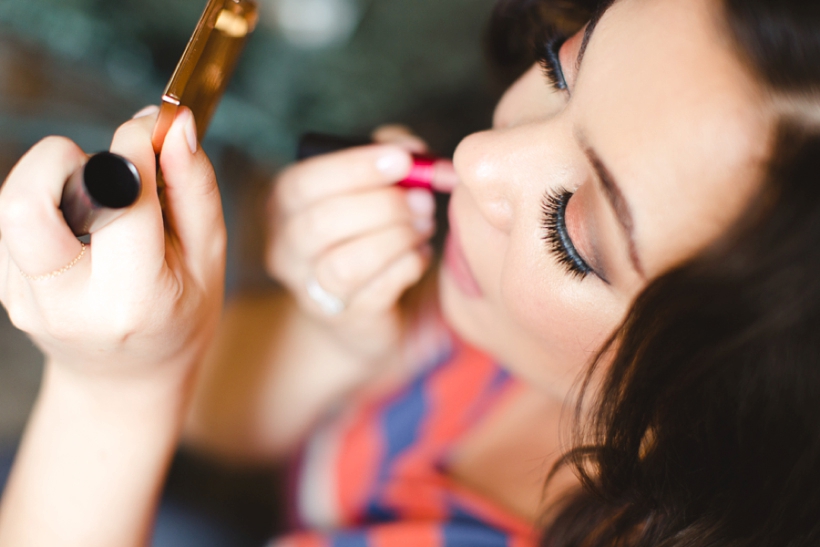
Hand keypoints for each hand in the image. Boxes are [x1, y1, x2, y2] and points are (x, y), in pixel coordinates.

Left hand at [0, 107, 225, 380]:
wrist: (126, 380)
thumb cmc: (179, 317)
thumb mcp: (209, 259)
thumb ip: (194, 188)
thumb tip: (176, 125)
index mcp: (132, 299)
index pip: (121, 200)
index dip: (136, 148)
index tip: (153, 133)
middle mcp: (67, 303)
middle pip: (26, 202)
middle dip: (64, 160)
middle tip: (101, 172)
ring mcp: (25, 299)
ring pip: (15, 202)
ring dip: (57, 183)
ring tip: (98, 212)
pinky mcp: (4, 288)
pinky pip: (12, 219)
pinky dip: (49, 206)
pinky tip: (81, 235)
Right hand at [266, 126, 438, 359]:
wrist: (366, 309)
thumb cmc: (369, 230)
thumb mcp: (375, 183)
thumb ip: (391, 153)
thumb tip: (412, 149)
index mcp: (284, 205)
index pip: (303, 182)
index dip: (354, 168)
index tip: (402, 159)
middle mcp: (285, 249)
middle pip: (321, 223)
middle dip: (383, 205)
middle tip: (424, 201)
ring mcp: (310, 290)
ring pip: (345, 264)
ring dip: (396, 239)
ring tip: (423, 227)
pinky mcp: (344, 320)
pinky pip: (377, 291)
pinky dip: (408, 267)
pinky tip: (419, 255)